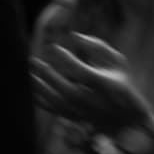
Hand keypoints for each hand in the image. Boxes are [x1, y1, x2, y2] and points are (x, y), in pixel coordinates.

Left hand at [31, 33, 151, 134]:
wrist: (125, 116)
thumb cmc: (120, 82)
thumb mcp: (117, 61)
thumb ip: (97, 46)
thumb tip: (74, 36)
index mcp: (103, 84)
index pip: (81, 71)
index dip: (66, 58)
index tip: (54, 47)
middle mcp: (91, 99)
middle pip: (64, 88)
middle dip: (47, 74)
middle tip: (33, 61)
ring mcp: (81, 110)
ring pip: (56, 101)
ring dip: (40, 87)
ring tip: (29, 73)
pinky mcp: (74, 117)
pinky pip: (54, 110)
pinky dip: (41, 100)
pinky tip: (32, 87)